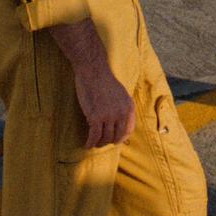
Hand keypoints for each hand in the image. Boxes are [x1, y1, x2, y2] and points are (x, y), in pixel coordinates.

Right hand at [50, 19, 135, 147]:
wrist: (93, 70)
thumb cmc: (104, 81)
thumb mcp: (121, 94)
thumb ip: (122, 108)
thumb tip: (120, 123)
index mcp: (129, 107)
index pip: (128, 130)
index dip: (120, 138)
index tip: (114, 139)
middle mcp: (121, 113)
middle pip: (117, 137)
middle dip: (109, 142)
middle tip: (102, 142)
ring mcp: (109, 116)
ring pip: (105, 138)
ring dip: (99, 143)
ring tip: (93, 142)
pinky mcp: (95, 117)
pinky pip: (94, 136)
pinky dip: (90, 143)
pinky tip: (86, 144)